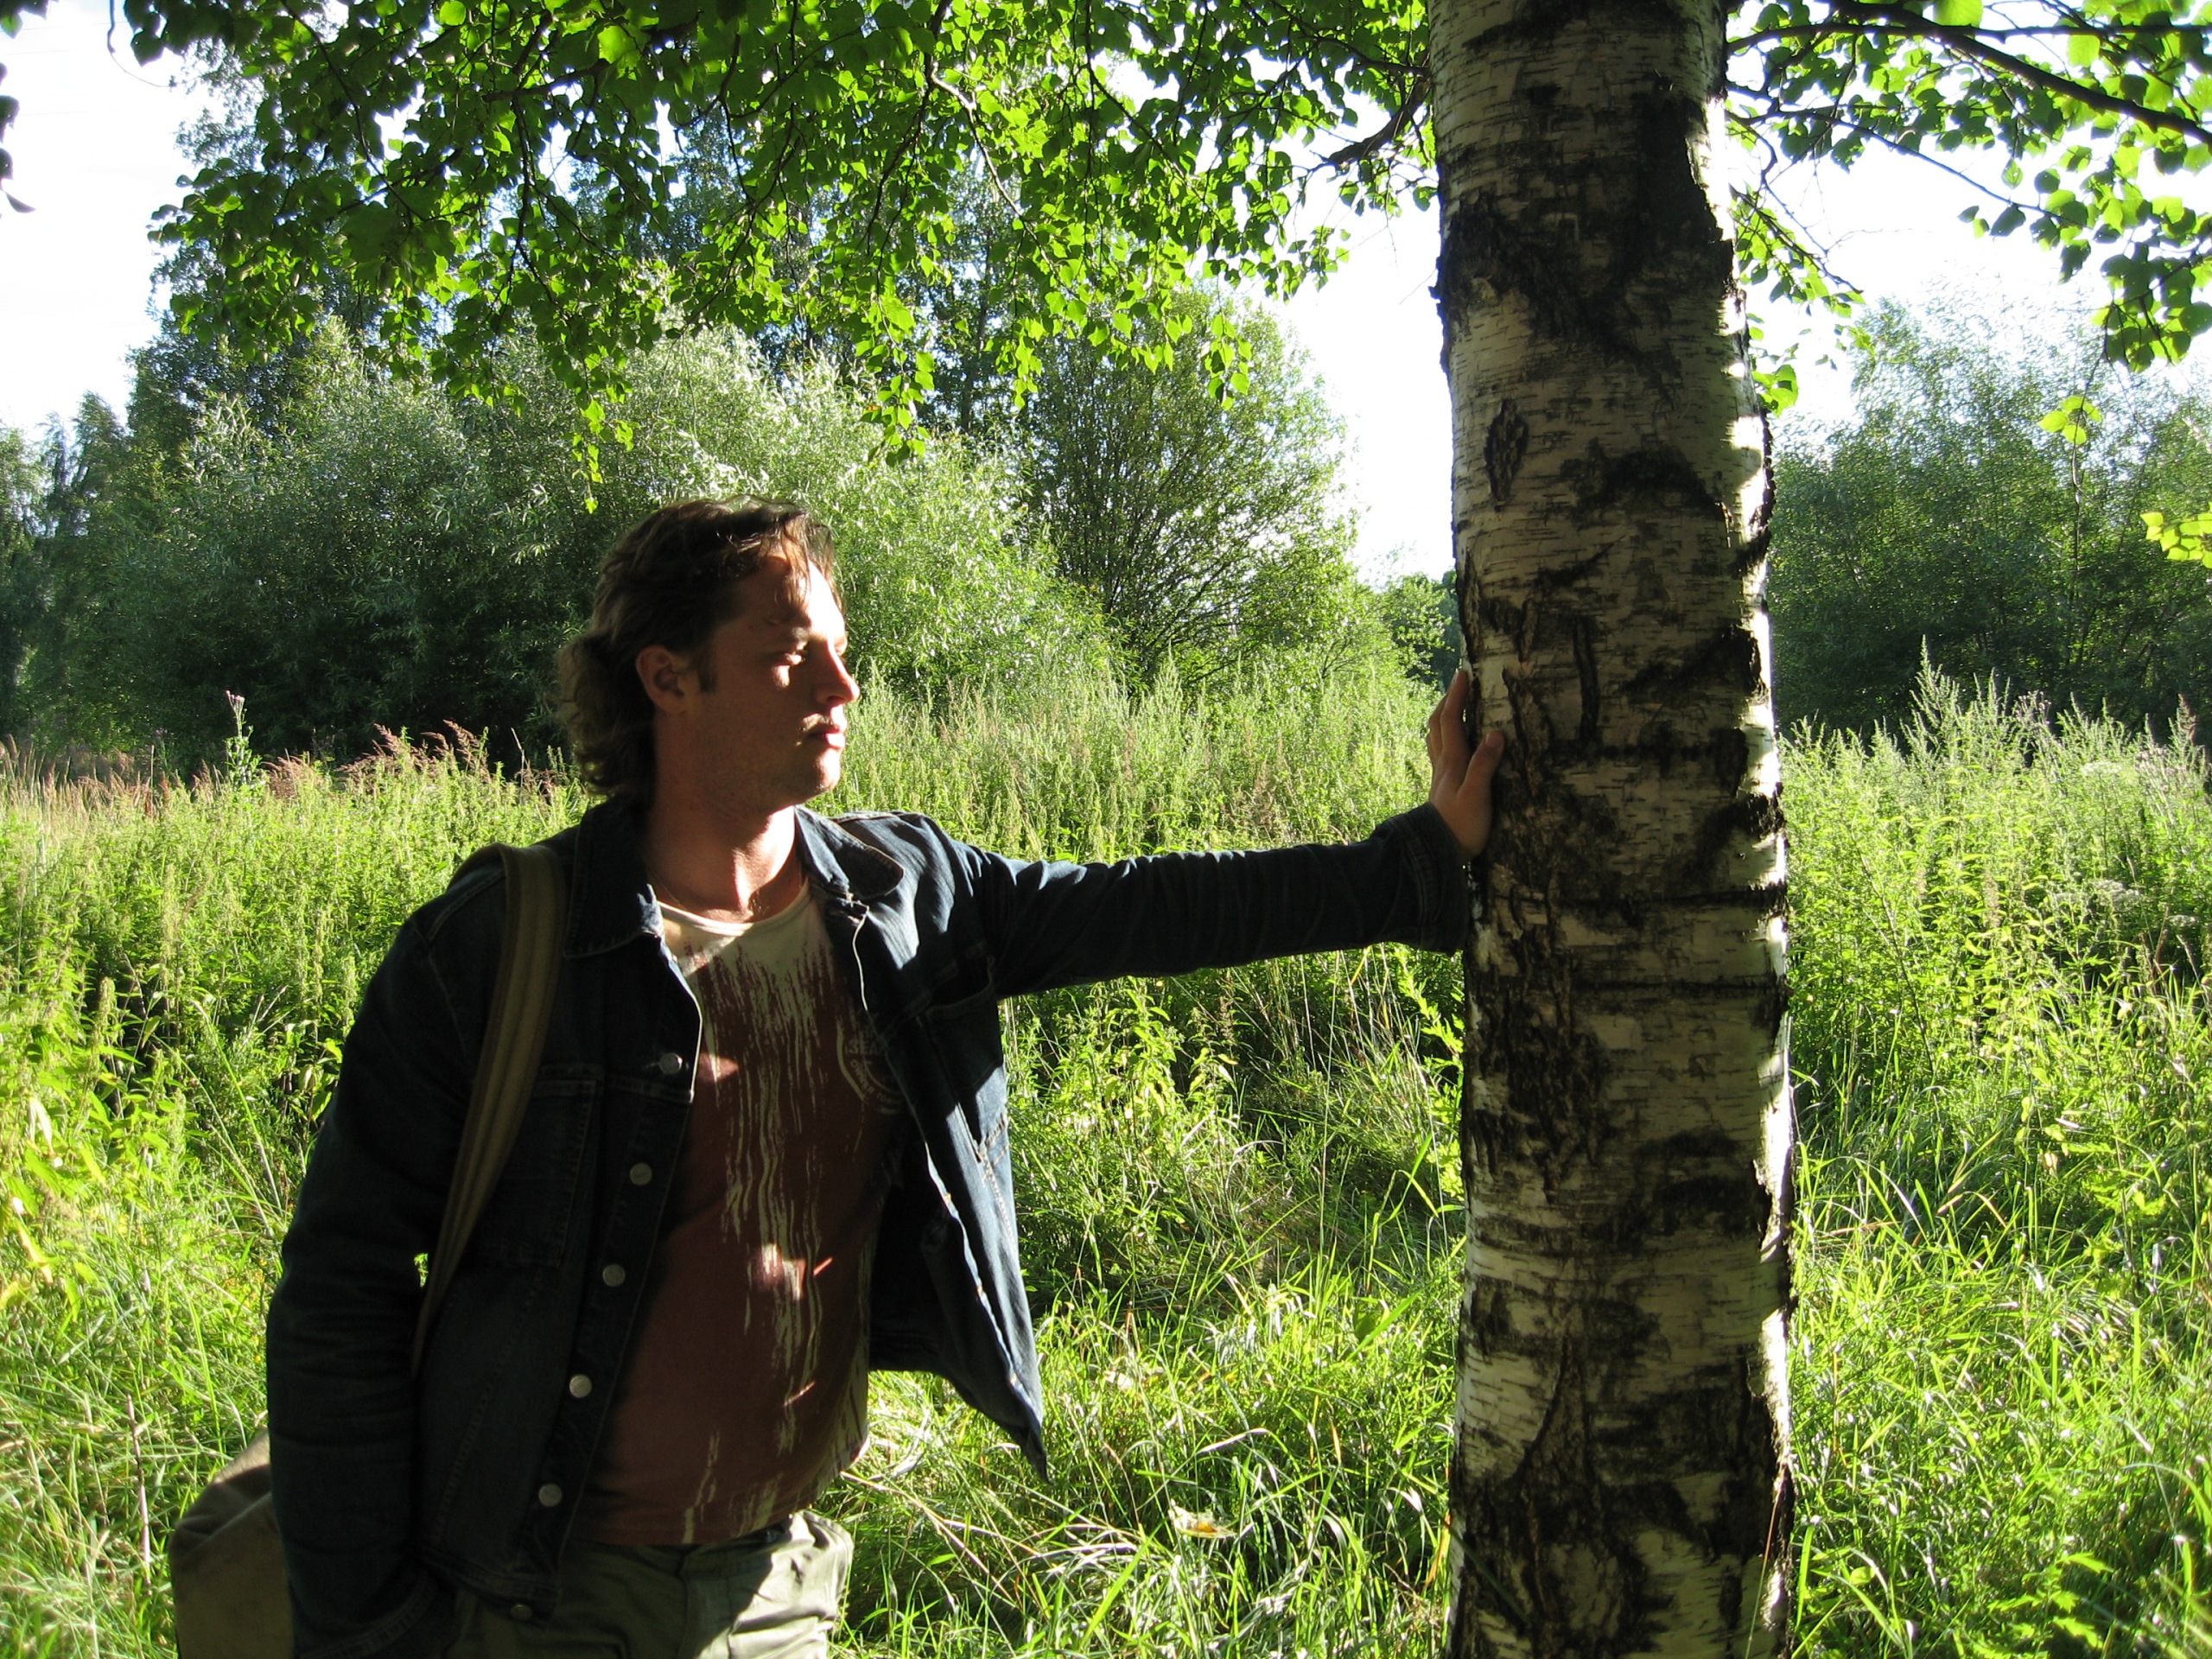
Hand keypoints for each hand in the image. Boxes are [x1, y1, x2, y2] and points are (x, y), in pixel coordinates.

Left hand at [1426, 667, 1505, 859]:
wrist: (1437, 852)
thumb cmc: (1460, 826)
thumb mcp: (1477, 795)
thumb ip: (1485, 765)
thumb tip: (1496, 733)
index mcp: (1451, 761)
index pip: (1451, 720)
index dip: (1457, 696)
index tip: (1464, 674)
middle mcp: (1443, 763)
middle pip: (1438, 724)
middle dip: (1448, 700)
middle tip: (1459, 683)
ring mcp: (1440, 775)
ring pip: (1436, 737)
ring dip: (1443, 717)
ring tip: (1453, 705)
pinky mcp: (1443, 787)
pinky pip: (1440, 752)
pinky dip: (1445, 737)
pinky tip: (1452, 743)